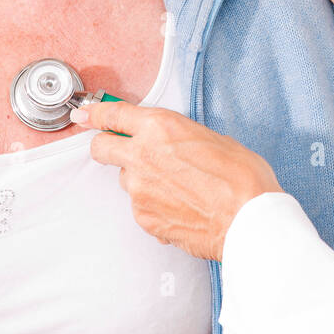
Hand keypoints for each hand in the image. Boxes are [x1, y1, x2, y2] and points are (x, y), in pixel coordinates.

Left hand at [73, 100, 283, 261]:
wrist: (248, 220)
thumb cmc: (241, 177)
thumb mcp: (211, 137)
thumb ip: (177, 136)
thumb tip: (167, 141)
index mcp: (159, 127)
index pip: (112, 114)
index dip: (94, 113)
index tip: (85, 114)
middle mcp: (141, 157)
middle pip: (101, 148)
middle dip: (107, 146)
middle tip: (122, 149)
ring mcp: (139, 191)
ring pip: (126, 180)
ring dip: (142, 180)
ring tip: (179, 187)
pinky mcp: (144, 218)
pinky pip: (141, 206)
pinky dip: (155, 205)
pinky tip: (182, 206)